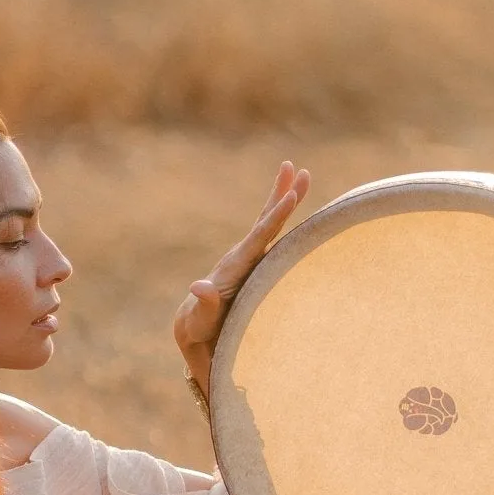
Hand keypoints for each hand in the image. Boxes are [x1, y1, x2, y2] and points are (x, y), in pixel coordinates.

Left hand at [174, 160, 309, 390]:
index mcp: (235, 267)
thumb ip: (204, 304)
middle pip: (265, 221)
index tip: (289, 198)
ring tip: (299, 173)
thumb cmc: (200, 327)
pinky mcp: (254, 263)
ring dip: (284, 198)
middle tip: (293, 167)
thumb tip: (199, 286)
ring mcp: (248, 258)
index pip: (259, 238)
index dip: (275, 218)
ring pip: (270, 223)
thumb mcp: (201, 319)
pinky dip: (283, 219)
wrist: (194, 326)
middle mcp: (242, 256)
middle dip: (279, 195)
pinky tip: (294, 205)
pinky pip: (272, 237)